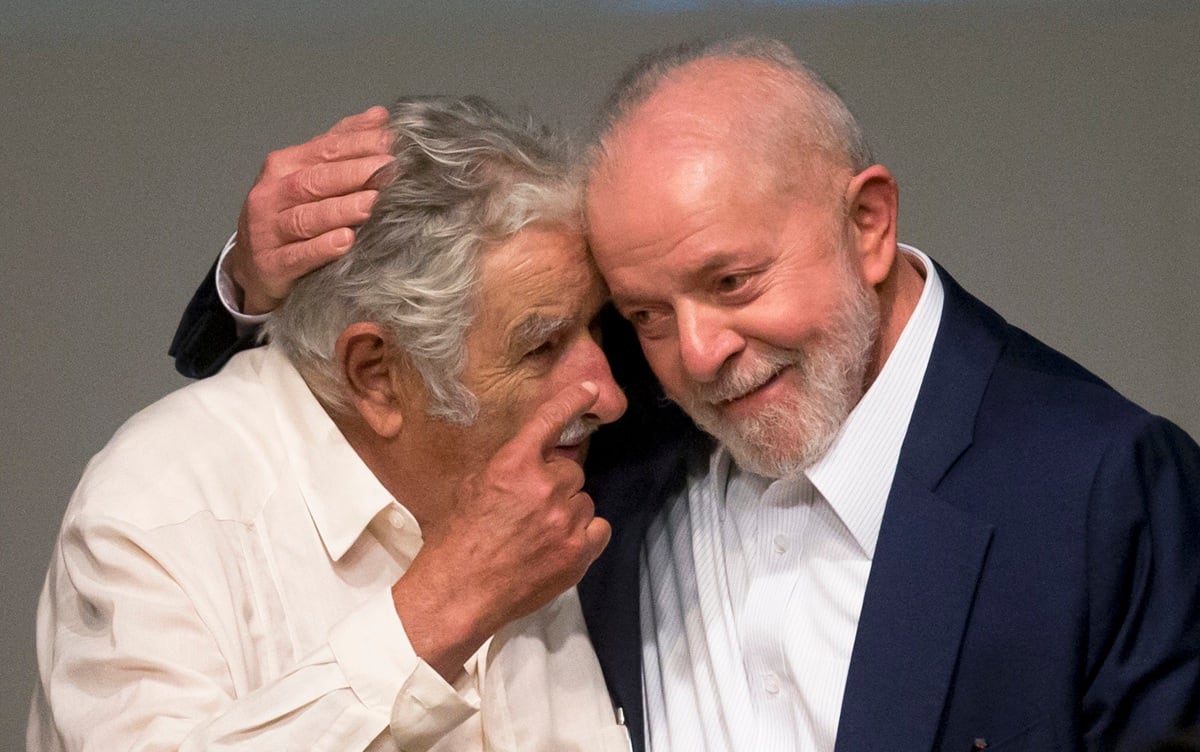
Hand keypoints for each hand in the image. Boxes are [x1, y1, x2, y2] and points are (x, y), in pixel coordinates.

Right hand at [229, 106, 394, 313]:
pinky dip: (321, 248)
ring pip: (305, 218)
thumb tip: (379, 116)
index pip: (324, 150)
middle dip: (353, 173)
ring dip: (340, 210)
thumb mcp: (307, 175)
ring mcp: (267, 231)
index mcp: (283, 166)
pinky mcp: (271, 265)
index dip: (358, 144)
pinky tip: (345, 241)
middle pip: (314, 181)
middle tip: (388, 169)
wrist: (251, 268)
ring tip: (372, 203)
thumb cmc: (287, 215)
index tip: (391, 142)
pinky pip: (298, 255)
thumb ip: (340, 146)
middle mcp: (270, 195)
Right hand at [392, 382, 611, 678]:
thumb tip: (535, 456)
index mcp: (513, 464)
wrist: (459, 593)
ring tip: (538, 532)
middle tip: (529, 508)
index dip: (574, 400)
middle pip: (570, 470)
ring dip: (567, 510)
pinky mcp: (579, 552)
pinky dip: (584, 533)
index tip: (592, 390)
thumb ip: (510, 466)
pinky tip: (559, 544)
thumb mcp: (473, 486)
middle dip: (554, 484)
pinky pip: (598, 527)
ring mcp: (565, 521)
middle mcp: (544, 487)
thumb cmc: (456, 540)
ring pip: (583, 500)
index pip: (551, 420)